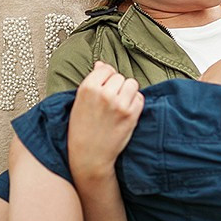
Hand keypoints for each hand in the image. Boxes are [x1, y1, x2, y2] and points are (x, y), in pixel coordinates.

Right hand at [67, 62, 143, 181]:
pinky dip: (135, 103)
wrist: (89, 156)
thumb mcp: (80, 102)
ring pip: (132, 84)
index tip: (105, 88)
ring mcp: (119, 104)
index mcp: (88, 88)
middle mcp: (104, 93)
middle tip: (111, 101)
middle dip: (117, 86)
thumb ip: (92, 81)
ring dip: (128, 92)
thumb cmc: (81, 130)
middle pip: (120, 77)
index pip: (106, 69)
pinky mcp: (131, 114)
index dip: (107, 78)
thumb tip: (102, 64)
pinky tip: (125, 112)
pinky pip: (140, 98)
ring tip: (119, 105)